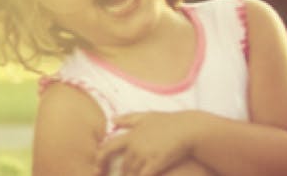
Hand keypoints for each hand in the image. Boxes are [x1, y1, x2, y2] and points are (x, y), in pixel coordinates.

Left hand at [93, 111, 217, 175]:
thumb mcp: (147, 116)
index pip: (108, 148)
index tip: (97, 167)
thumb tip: (113, 120)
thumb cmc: (169, 122)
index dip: (100, 158)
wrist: (188, 129)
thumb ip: (128, 119)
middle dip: (120, 174)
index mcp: (130, 136)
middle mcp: (134, 146)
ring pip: (131, 173)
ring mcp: (144, 155)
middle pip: (122, 165)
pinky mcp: (155, 163)